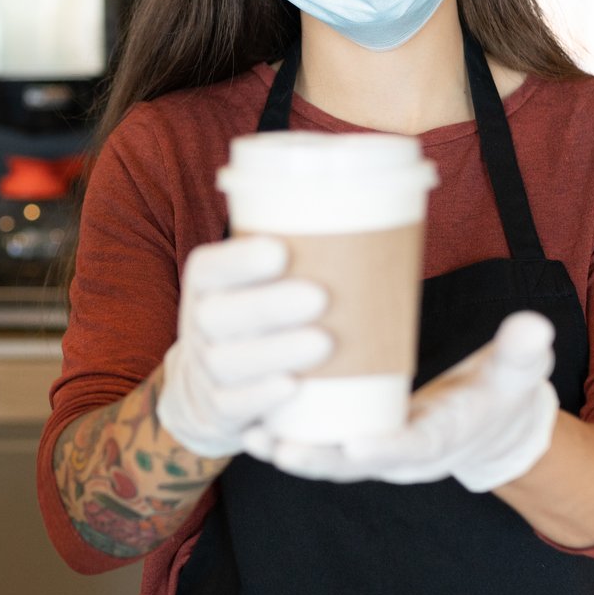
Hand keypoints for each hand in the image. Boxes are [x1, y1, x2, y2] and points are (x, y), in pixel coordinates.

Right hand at [155, 235, 331, 459]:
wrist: (209, 386)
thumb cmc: (260, 314)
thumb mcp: (262, 277)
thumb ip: (305, 244)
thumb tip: (395, 186)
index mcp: (207, 283)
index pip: (209, 268)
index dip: (239, 259)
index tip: (280, 249)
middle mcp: (198, 324)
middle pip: (219, 315)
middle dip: (268, 305)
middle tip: (320, 296)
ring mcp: (206, 370)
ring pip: (229, 362)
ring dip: (275, 352)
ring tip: (324, 342)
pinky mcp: (219, 408)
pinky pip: (233, 406)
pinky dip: (261, 399)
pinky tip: (293, 388)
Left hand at [244, 310, 559, 491]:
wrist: (491, 425)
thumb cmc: (502, 394)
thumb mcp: (519, 373)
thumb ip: (523, 351)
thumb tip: (533, 325)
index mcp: (443, 441)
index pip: (413, 448)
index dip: (384, 449)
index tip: (354, 445)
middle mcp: (404, 456)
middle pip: (357, 466)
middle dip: (318, 459)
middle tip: (279, 448)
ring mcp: (378, 453)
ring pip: (329, 461)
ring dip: (290, 451)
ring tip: (250, 435)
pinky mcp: (358, 441)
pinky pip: (319, 444)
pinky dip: (286, 438)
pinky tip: (249, 425)